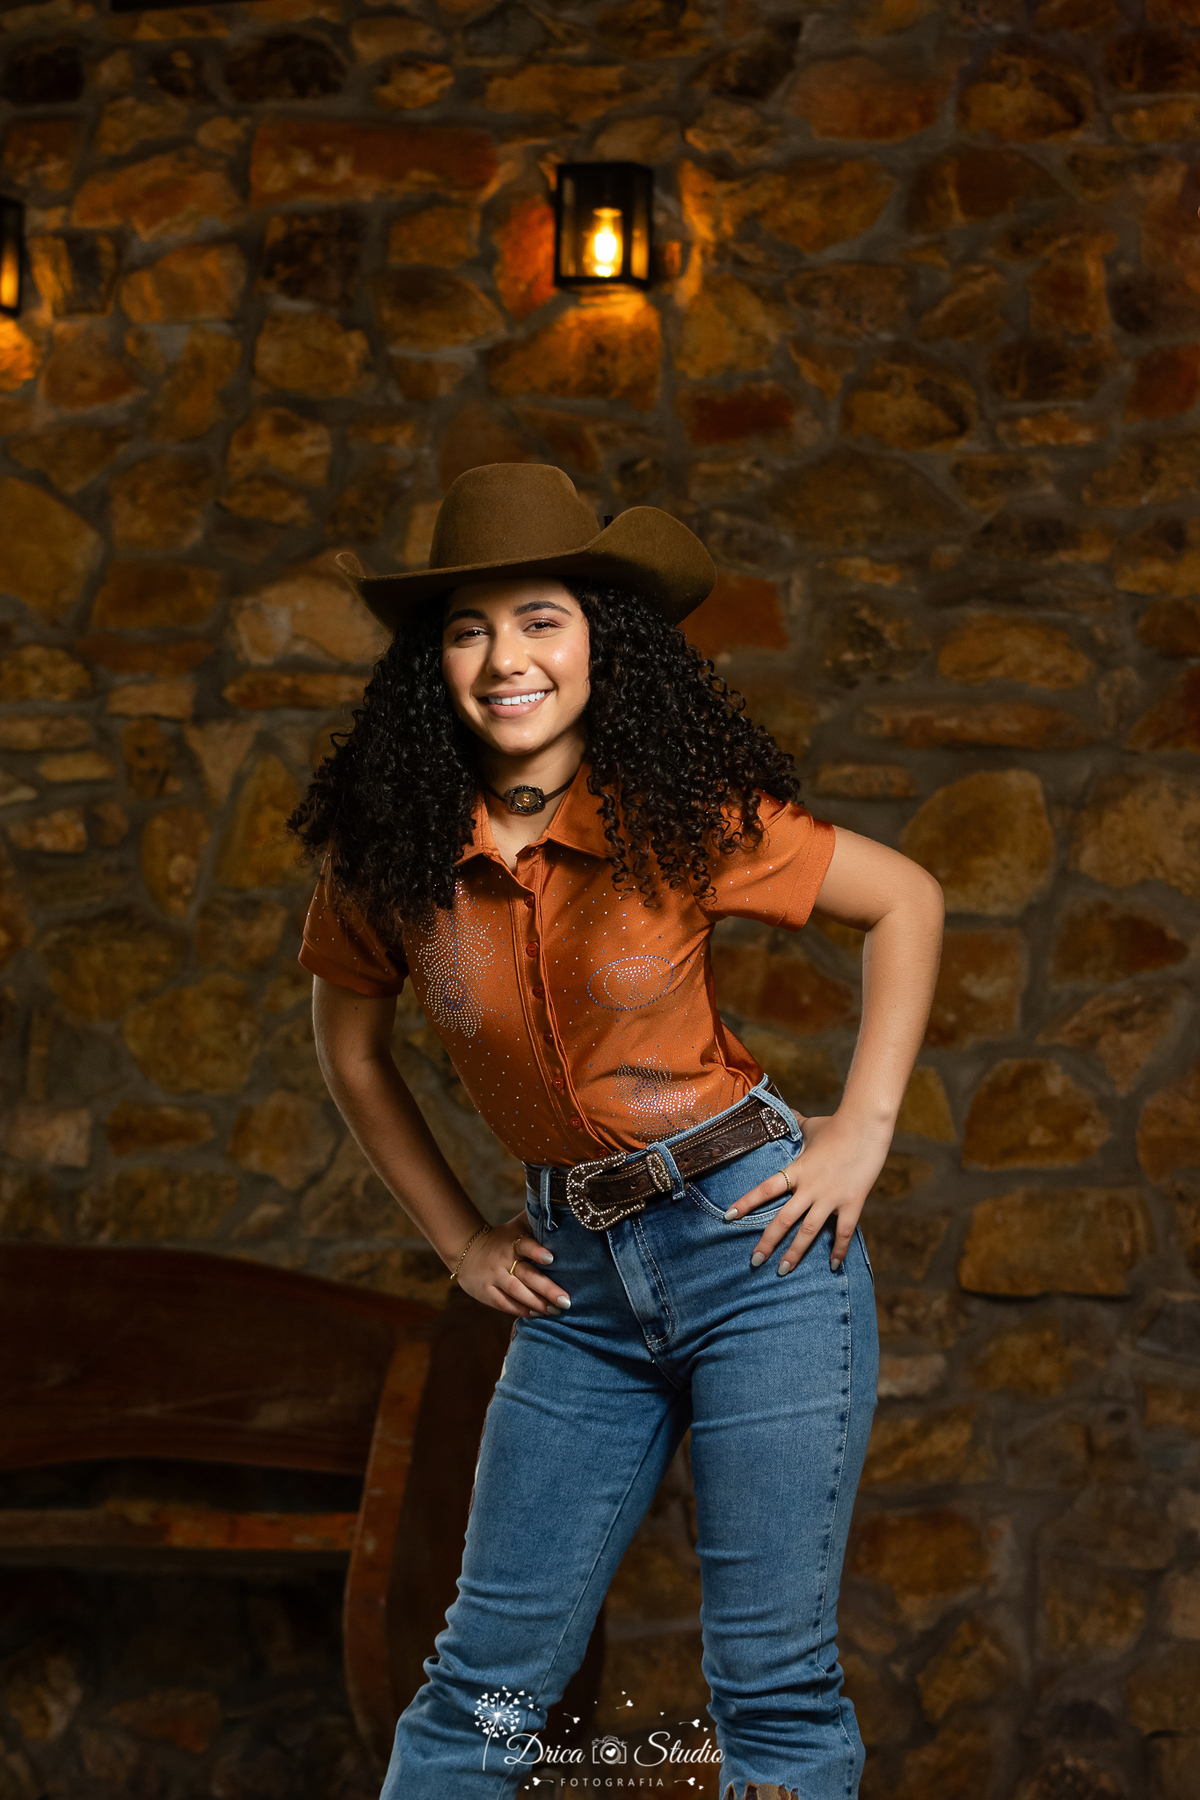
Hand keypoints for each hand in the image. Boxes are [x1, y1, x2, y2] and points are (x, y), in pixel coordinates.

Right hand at [456, 1211, 571, 1317]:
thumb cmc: (502, 1238)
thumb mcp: (517, 1225)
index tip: (551, 1257)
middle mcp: (503, 1260)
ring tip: (556, 1310)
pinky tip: (536, 1314)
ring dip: (537, 1303)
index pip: (524, 1245)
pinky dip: (520, 1310)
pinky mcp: (486, 1292)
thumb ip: (536, 1220)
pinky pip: (504, 1303)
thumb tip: (562, 1209)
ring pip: (517, 1292)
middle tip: (566, 1300)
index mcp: (512, 1242)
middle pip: (526, 1275)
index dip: (536, 1251)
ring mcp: (494, 1277)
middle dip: (547, 1289)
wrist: (466, 1248)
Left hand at [723, 1110, 891, 1273]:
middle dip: (767, 1242)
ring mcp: (831, 1197)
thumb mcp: (811, 1125)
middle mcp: (810, 1187)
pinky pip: (844, 1232)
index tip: (728, 1216)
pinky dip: (838, 1250)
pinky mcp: (852, 1203)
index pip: (765, 1189)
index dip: (746, 1203)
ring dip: (795, 1253)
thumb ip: (796, 1124)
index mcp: (797, 1170)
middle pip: (783, 1220)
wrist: (867, 1125)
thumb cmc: (838, 1124)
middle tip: (755, 1261)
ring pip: (808, 1232)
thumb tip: (786, 1113)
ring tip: (783, 1270)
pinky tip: (833, 1265)